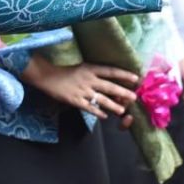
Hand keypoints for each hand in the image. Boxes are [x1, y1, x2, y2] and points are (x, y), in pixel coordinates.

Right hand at [21, 55, 137, 119]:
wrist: (47, 76)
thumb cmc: (65, 71)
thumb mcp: (82, 67)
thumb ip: (94, 74)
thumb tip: (109, 80)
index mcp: (90, 68)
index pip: (111, 71)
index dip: (124, 74)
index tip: (136, 78)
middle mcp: (89, 79)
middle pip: (109, 86)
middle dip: (123, 92)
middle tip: (134, 97)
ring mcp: (82, 90)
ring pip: (101, 99)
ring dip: (113, 105)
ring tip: (122, 110)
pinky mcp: (75, 100)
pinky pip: (89, 108)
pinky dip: (98, 112)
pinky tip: (105, 116)